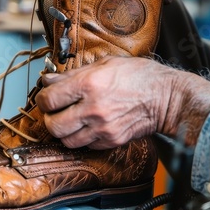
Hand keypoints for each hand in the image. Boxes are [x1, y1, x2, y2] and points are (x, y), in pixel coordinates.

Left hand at [35, 56, 209, 148]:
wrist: (168, 98)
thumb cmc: (139, 76)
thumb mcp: (105, 64)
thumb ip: (73, 73)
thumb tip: (48, 79)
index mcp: (89, 84)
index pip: (49, 99)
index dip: (41, 99)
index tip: (45, 97)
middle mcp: (93, 108)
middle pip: (53, 125)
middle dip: (49, 118)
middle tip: (54, 111)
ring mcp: (102, 127)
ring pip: (66, 140)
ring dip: (63, 131)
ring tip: (69, 120)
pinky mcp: (111, 141)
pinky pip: (85, 146)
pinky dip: (81, 139)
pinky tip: (86, 127)